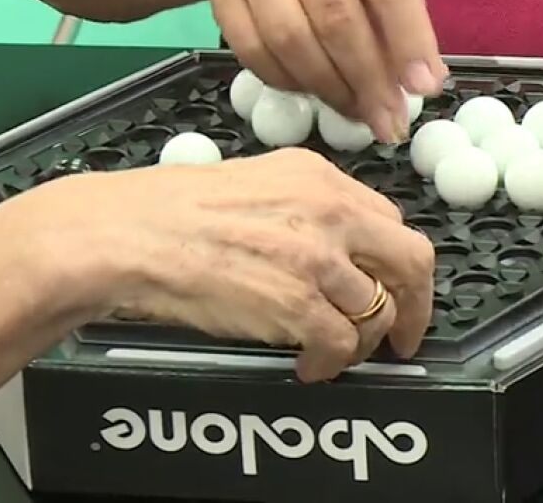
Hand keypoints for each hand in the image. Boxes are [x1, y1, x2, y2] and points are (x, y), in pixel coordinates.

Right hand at [0, 148, 434, 381]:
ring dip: (361, 342)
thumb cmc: (168, 210)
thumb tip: (336, 250)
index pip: (389, 220)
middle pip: (410, 260)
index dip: (394, 262)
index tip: (393, 286)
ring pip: (378, 310)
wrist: (126, 235)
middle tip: (404, 335)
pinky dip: (331, 365)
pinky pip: (341, 345)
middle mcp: (328, 210)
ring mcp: (316, 257)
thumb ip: (305, 207)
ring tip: (332, 354)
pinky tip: (308, 367)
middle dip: (416, 305)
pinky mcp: (296, 303)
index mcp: (317, 175)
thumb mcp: (253, 182)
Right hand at [186, 0, 447, 142]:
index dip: (408, 39)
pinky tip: (315, 95)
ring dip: (331, 90)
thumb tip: (421, 79)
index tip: (424, 88)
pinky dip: (290, 84)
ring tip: (358, 114)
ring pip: (293, 42)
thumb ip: (394, 1)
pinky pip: (256, 54)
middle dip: (369, 80)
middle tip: (390, 121)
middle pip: (337, 19)